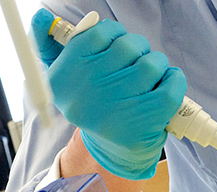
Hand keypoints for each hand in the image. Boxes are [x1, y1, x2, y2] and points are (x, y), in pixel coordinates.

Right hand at [31, 9, 185, 179]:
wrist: (110, 152)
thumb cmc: (92, 106)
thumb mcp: (63, 79)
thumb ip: (49, 44)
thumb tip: (42, 15)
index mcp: (65, 74)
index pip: (101, 31)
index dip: (116, 35)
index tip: (117, 47)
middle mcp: (89, 90)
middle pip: (130, 46)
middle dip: (139, 51)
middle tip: (136, 65)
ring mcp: (118, 106)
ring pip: (152, 64)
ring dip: (158, 66)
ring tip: (151, 78)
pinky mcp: (145, 119)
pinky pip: (171, 85)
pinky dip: (175, 80)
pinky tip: (167, 85)